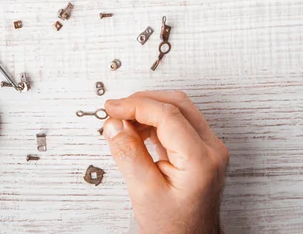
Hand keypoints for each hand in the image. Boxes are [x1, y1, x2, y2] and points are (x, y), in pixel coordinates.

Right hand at [103, 91, 228, 233]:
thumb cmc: (173, 227)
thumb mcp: (144, 191)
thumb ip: (128, 153)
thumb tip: (115, 124)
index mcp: (201, 159)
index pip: (167, 115)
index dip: (135, 105)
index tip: (113, 108)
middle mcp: (211, 149)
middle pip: (176, 104)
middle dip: (142, 102)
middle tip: (116, 111)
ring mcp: (208, 149)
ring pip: (177, 110)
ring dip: (147, 110)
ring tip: (123, 124)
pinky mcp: (200, 151)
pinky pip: (177, 123)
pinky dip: (153, 121)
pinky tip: (136, 131)